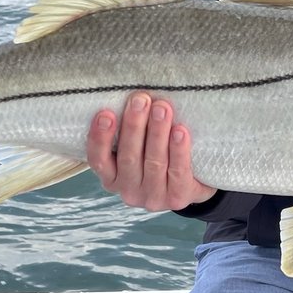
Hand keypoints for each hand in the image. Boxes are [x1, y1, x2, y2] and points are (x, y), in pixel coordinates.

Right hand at [85, 92, 216, 210]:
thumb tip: (131, 94)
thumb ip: (131, 130)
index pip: (98, 160)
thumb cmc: (159, 155)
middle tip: (140, 99)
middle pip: (129, 157)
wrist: (194, 182)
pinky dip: (179, 150)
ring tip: (162, 107)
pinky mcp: (177, 198)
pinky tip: (180, 131)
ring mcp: (153, 197)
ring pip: (154, 163)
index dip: (100, 138)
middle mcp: (128, 191)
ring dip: (157, 133)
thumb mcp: (138, 147)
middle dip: (134, 126)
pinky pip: (178, 171)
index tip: (105, 113)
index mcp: (112, 177)